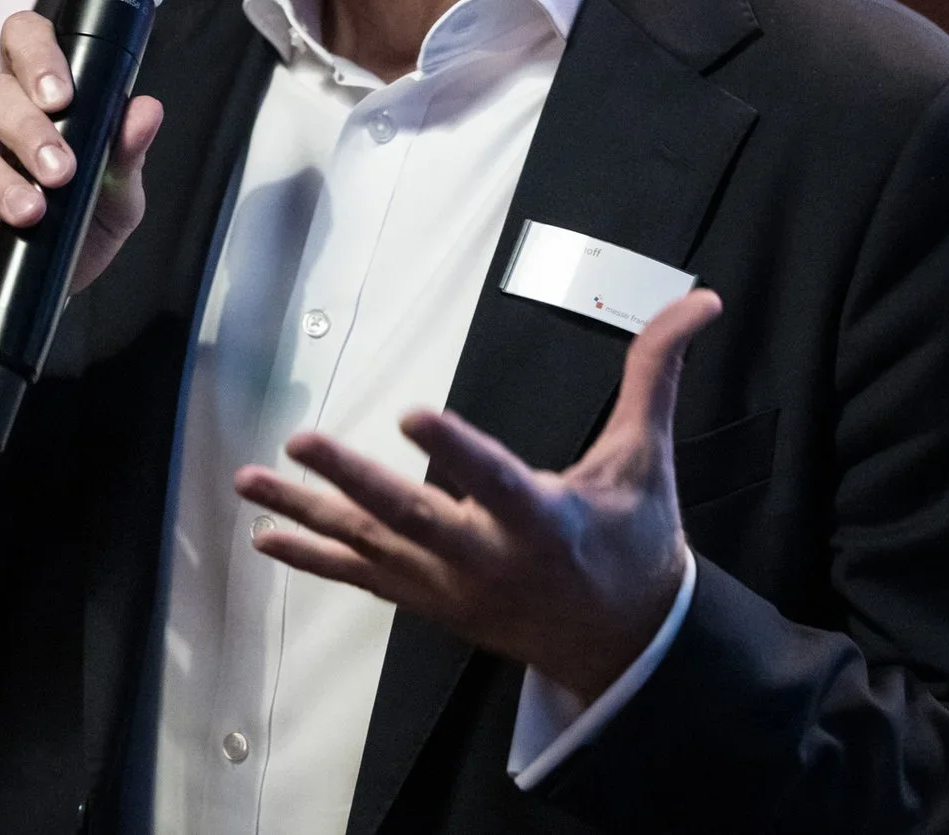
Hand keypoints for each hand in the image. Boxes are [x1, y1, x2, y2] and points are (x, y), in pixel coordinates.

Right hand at [0, 9, 164, 397]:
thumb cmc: (56, 228)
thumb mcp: (104, 198)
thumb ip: (124, 156)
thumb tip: (148, 112)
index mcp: (25, 93)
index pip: (23, 40)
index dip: (39, 56)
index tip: (63, 96)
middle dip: (29, 131)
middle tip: (60, 171)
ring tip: (30, 214)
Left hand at [236, 288, 723, 701]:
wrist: (624, 648)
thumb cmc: (634, 541)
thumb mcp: (645, 460)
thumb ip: (657, 376)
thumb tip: (700, 300)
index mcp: (545, 522)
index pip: (496, 479)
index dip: (456, 448)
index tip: (413, 412)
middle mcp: (489, 559)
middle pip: (413, 518)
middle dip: (355, 481)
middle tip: (303, 439)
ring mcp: (451, 588)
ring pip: (370, 547)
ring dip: (306, 512)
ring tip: (248, 479)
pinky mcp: (429, 602)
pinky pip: (362, 578)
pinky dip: (313, 557)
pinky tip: (264, 534)